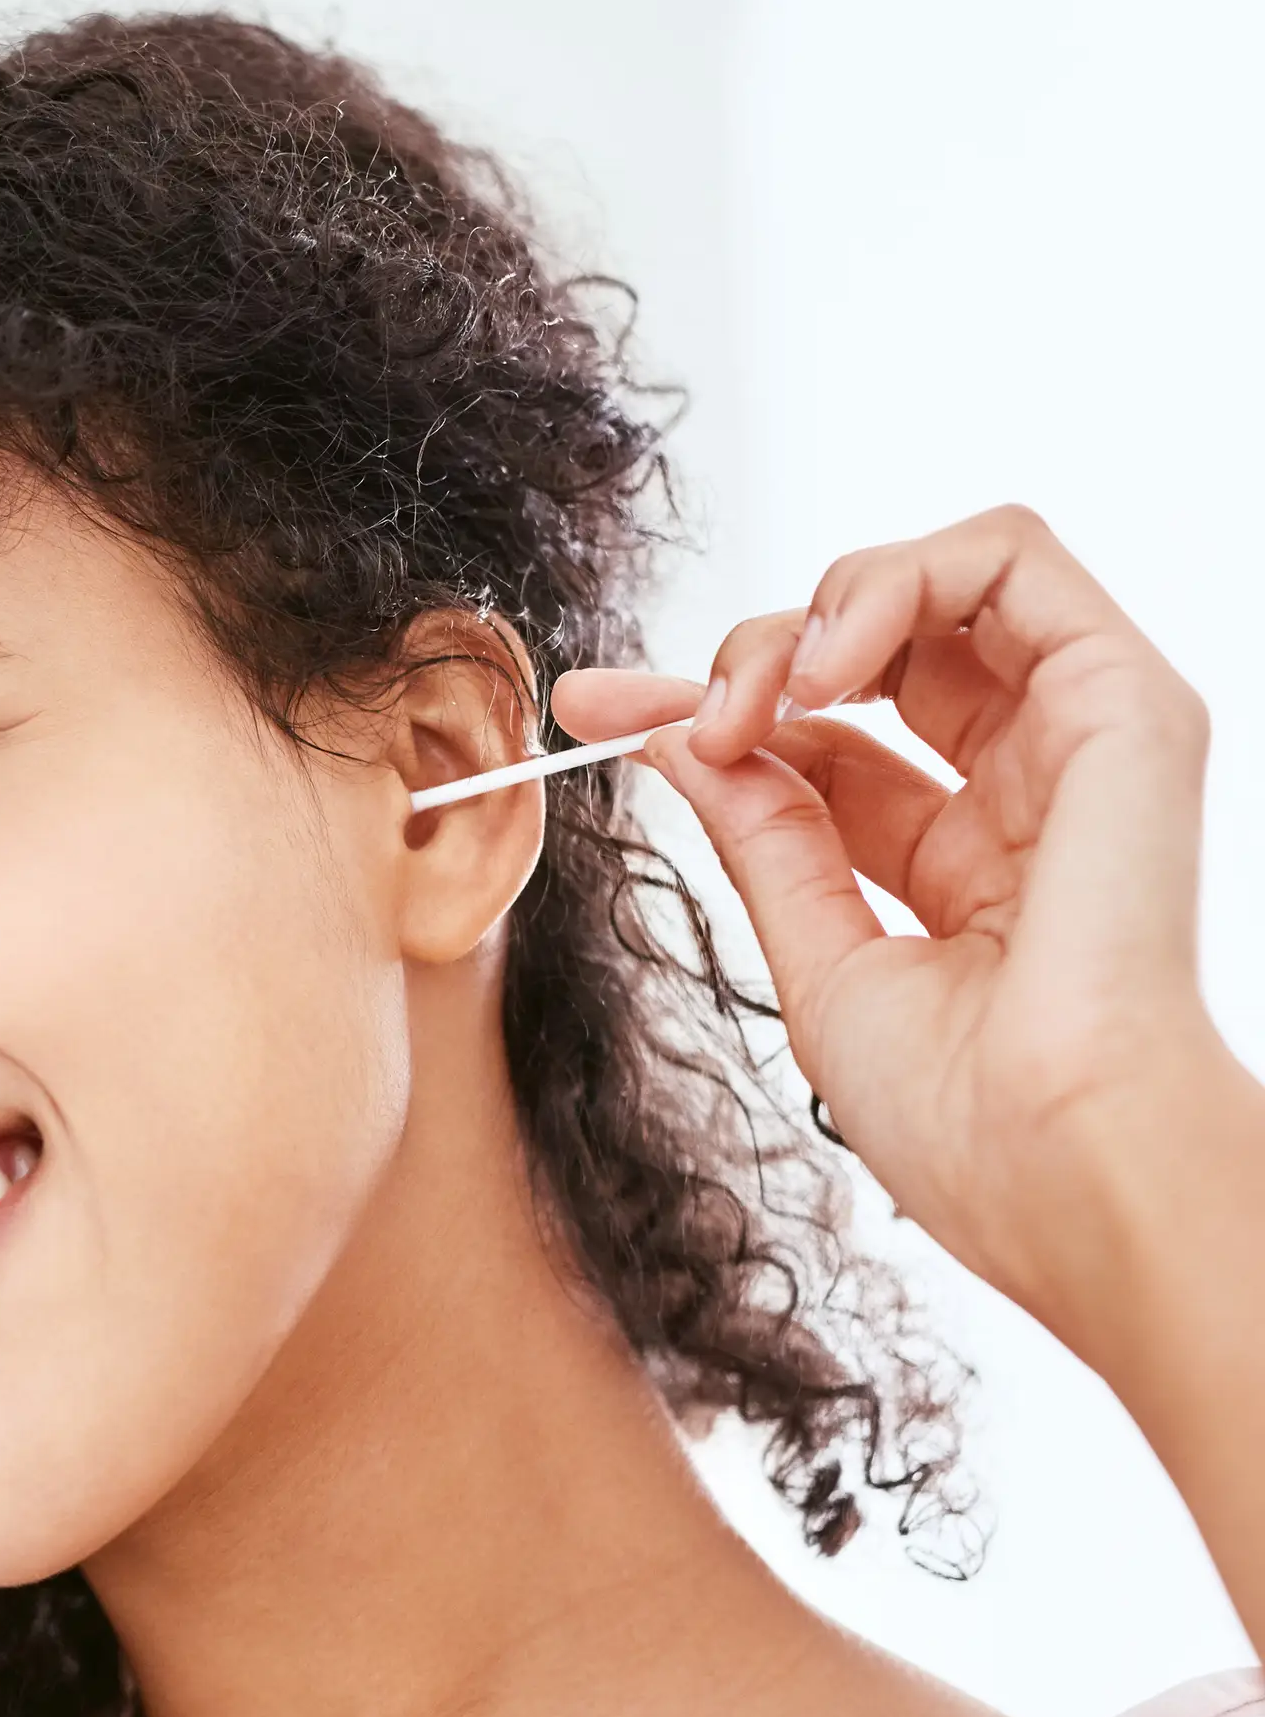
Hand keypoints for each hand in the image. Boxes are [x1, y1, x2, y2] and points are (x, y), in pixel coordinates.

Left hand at [550, 505, 1251, 1364]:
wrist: (1050, 1160)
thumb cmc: (959, 1116)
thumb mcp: (817, 952)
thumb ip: (758, 830)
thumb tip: (663, 731)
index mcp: (961, 865)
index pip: (818, 740)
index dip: (699, 709)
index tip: (591, 714)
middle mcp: (1024, 790)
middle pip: (868, 651)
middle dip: (745, 654)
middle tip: (668, 721)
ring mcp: (1077, 739)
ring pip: (937, 581)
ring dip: (811, 610)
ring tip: (748, 702)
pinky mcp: (1126, 700)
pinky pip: (1014, 556)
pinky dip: (893, 577)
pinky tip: (823, 669)